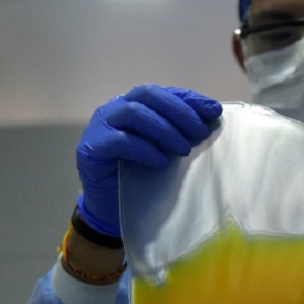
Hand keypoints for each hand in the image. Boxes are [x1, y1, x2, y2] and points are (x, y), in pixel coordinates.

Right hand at [75, 84, 221, 236]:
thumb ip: (182, 132)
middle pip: (148, 95)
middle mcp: (115, 109)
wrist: (111, 210)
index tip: (214, 111)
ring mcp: (100, 126)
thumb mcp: (166, 151)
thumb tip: (212, 118)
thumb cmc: (141, 177)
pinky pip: (119, 140)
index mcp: (134, 105)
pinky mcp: (90, 148)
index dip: (189, 99)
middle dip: (179, 111)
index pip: (164, 93)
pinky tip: (161, 161)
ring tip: (184, 149)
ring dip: (164, 129)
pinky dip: (144, 149)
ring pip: (134, 112)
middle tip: (200, 132)